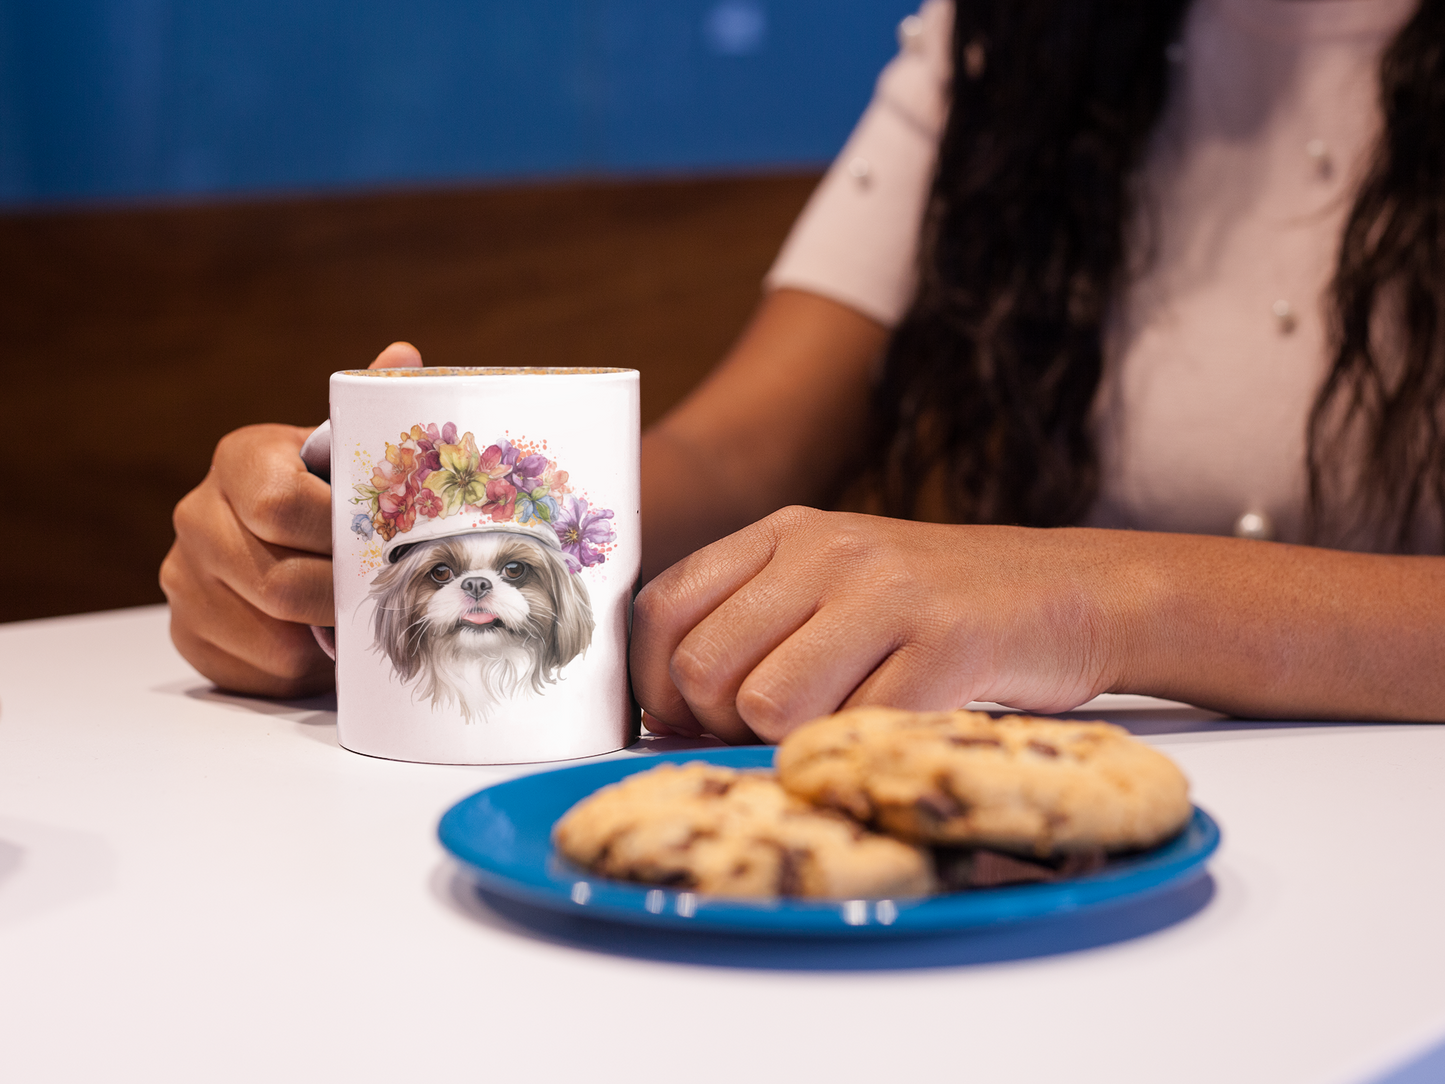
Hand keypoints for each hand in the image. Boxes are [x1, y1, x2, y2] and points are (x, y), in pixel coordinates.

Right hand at [160, 342, 422, 695]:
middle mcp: (197, 514)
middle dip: (342, 595)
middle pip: (278, 579)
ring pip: (270, 629)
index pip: (282, 503)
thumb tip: (404, 355)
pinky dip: (301, 663)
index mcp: (240, 459)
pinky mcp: (187, 631)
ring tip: (359, 618)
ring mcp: (184, 576)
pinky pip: (256, 666)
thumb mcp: (349, 454)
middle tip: (384, 597)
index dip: (339, 534)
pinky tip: (322, 640)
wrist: (284, 540)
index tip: (384, 545)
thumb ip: (374, 412)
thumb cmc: (331, 494)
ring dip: (325, 634)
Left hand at [631, 507, 1123, 742]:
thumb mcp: (834, 584)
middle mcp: (827, 552)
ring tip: (842, 722)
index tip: (684, 720)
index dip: (653, 683)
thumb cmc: (934, 607)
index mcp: (785, 533)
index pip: (662, 607)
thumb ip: (753, 626)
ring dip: (792, 742)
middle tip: (773, 731)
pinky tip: (892, 725)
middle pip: (704, 667)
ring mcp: (887, 593)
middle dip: (722, 726)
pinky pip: (853, 729)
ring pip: (767, 705)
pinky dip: (858, 750)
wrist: (1070, 591)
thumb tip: (665, 714)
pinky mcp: (945, 644)